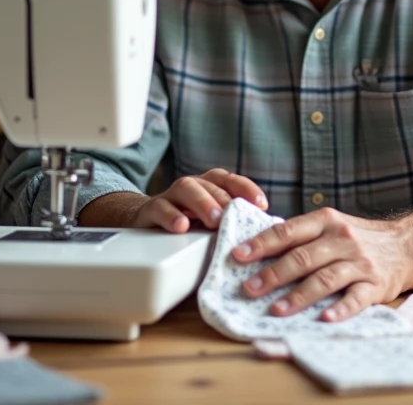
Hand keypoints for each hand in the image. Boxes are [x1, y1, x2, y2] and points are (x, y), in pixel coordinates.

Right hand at [129, 168, 266, 232]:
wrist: (147, 223)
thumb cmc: (187, 222)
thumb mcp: (210, 221)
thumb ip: (231, 222)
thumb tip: (264, 232)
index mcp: (210, 185)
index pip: (231, 180)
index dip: (247, 189)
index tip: (262, 205)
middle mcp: (192, 185)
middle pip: (211, 184)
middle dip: (225, 199)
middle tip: (233, 216)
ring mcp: (171, 195)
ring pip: (186, 188)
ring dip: (203, 202)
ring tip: (214, 220)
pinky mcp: (152, 209)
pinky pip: (161, 208)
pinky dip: (171, 216)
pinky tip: (181, 226)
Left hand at [232, 208, 412, 322]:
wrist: (407, 245)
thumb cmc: (359, 238)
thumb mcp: (331, 226)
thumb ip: (301, 236)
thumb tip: (256, 248)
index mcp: (326, 222)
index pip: (288, 231)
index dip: (262, 244)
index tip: (238, 256)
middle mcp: (342, 239)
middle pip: (302, 257)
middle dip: (273, 274)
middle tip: (249, 289)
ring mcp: (359, 262)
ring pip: (325, 278)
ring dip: (298, 295)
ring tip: (276, 310)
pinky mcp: (375, 285)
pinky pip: (356, 298)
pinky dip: (340, 309)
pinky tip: (323, 319)